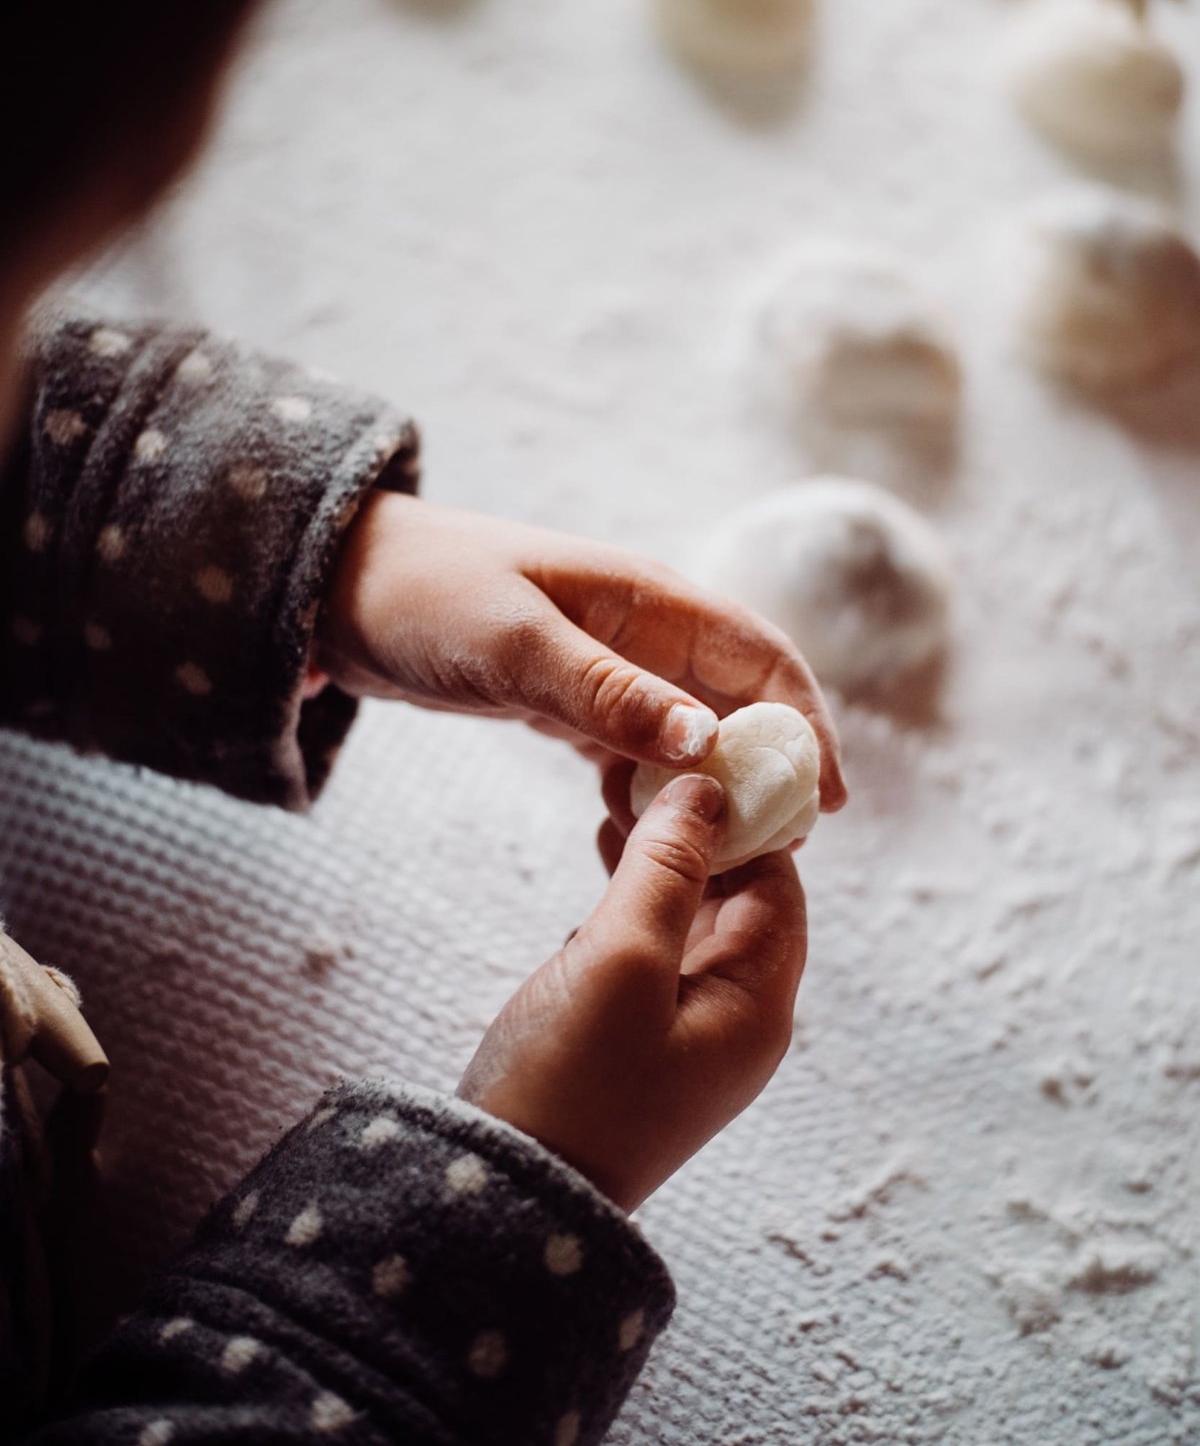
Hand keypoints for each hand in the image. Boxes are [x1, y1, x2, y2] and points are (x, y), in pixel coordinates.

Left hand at [318, 492, 845, 807]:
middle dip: (769, 767)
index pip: (760, 657)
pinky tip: (647, 838)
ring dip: (713, 788)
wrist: (336, 589)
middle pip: (737, 700)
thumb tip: (706, 743)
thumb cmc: (425, 596)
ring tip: (727, 856)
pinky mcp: (570, 701)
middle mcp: (641, 630)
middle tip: (782, 847)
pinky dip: (651, 793)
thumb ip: (606, 693)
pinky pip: (635, 751)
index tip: (826, 799)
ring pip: (689, 732)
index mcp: (646, 598)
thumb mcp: (514, 645)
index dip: (805, 723)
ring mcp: (607, 666)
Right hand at [457, 773, 806, 1211]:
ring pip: (692, 919)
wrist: (504, 1202)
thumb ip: (668, 869)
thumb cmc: (569, 1083)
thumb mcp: (620, 959)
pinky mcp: (638, 1040)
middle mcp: (735, 1020)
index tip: (701, 755)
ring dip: (662, 859)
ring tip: (615, 799)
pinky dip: (634, 898)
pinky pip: (655, 949)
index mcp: (757, 1005)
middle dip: (699, 830)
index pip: (779, 884)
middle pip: (741, 898)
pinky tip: (600, 862)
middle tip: (647, 769)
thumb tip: (708, 789)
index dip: (748, 817)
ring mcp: (686, 1034)